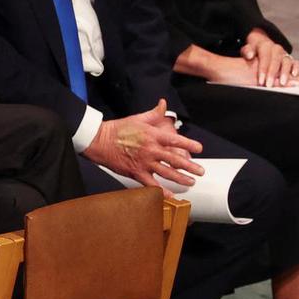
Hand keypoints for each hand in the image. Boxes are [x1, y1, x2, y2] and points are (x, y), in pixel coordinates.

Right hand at [83, 99, 204, 192]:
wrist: (98, 141)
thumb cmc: (117, 129)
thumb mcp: (137, 119)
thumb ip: (153, 113)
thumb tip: (163, 103)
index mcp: (152, 135)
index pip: (175, 140)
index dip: (189, 144)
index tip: (199, 148)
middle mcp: (150, 149)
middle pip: (175, 160)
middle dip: (191, 167)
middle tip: (200, 171)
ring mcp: (144, 162)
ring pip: (167, 173)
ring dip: (181, 179)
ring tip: (191, 182)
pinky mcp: (136, 172)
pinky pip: (152, 184)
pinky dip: (162, 191)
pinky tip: (171, 195)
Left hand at [241, 29, 298, 86]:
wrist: (261, 44)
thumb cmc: (253, 50)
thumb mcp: (247, 49)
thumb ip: (247, 51)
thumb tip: (250, 55)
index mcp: (265, 46)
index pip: (265, 58)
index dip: (263, 70)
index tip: (260, 80)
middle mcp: (276, 49)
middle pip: (276, 61)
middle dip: (272, 74)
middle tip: (268, 85)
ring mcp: (284, 54)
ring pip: (287, 62)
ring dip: (285, 73)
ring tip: (282, 83)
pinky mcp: (290, 59)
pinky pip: (296, 62)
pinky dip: (296, 68)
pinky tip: (294, 75)